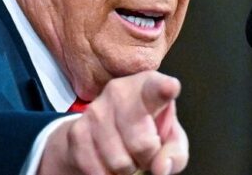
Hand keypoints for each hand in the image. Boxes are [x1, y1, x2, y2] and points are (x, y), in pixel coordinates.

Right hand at [38, 71, 188, 174]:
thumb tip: (161, 168)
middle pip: (142, 143)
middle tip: (145, 153)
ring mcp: (95, 110)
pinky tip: (108, 161)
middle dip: (147, 159)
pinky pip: (98, 171)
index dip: (164, 89)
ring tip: (126, 155)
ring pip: (120, 162)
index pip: (156, 88)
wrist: (101, 132)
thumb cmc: (146, 131)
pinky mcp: (76, 131)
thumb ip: (175, 153)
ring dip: (127, 169)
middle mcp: (119, 91)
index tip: (170, 88)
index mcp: (148, 86)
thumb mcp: (169, 140)